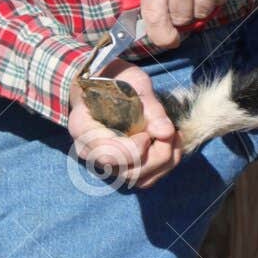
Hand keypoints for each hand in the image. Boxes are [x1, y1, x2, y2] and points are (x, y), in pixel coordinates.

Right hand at [68, 61, 181, 188]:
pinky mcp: (123, 167)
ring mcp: (106, 163)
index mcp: (83, 127)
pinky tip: (171, 143)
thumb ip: (149, 106)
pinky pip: (146, 178)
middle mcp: (91, 151)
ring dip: (165, 160)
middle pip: (127, 171)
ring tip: (174, 135)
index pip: (108, 154)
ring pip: (140, 178)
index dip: (134, 149)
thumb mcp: (132, 82)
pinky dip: (165, 165)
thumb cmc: (115, 78)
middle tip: (170, 131)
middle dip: (157, 155)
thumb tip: (166, 132)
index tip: (147, 133)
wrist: (105, 83)